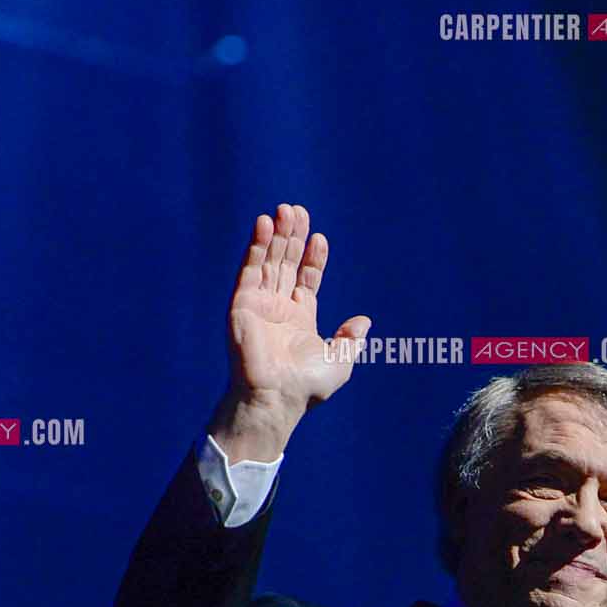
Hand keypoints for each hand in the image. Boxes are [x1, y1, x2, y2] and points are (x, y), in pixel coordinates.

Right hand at [210, 203, 371, 457]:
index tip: (320, 238)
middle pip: (286, 263)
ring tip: (285, 209)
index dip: (313, 257)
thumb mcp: (340, 361)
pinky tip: (264, 224)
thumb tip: (364, 321)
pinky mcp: (242, 303)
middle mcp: (278, 307)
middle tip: (299, 210)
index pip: (306, 279)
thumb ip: (351, 339)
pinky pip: (249, 268)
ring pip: (269, 261)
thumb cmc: (307, 386)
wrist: (277, 397)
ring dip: (276, 234)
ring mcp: (259, 303)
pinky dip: (256, 246)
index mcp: (300, 318)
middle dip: (293, 237)